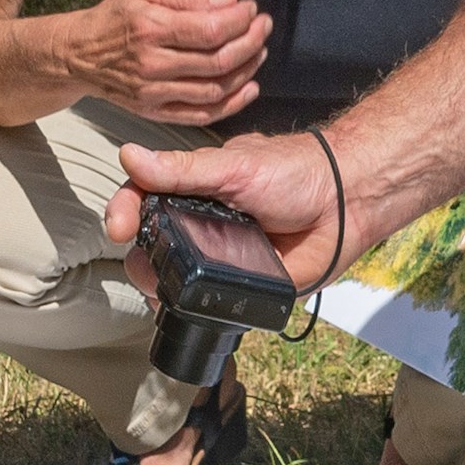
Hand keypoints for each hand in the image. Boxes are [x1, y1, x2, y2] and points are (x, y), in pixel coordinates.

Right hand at [74, 0, 271, 126]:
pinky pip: (202, 114)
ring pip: (215, 89)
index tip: (251, 9)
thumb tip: (228, 2)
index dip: (240, 21)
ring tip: (258, 51)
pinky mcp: (155, 112)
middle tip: (263, 27)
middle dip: (251, 42)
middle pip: (218, 61)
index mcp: (152, 29)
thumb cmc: (114, 17)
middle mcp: (154, 65)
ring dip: (246, 71)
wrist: (79, 55)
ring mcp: (154, 93)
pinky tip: (248, 88)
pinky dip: (231, 105)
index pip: (210, 29)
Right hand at [110, 129, 359, 289]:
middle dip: (139, 257)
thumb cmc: (295, 173)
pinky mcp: (239, 288)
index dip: (123, 212)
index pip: (143, 199)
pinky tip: (184, 309)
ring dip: (159, 286)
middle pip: (151, 246)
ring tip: (161, 287)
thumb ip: (181, 169)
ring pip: (174, 280)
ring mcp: (218, 258)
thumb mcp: (232, 166)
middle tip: (142, 261)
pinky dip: (193, 309)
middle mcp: (201, 224)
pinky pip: (209, 305)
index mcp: (194, 189)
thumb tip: (130, 155)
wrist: (346, 203)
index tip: (117, 226)